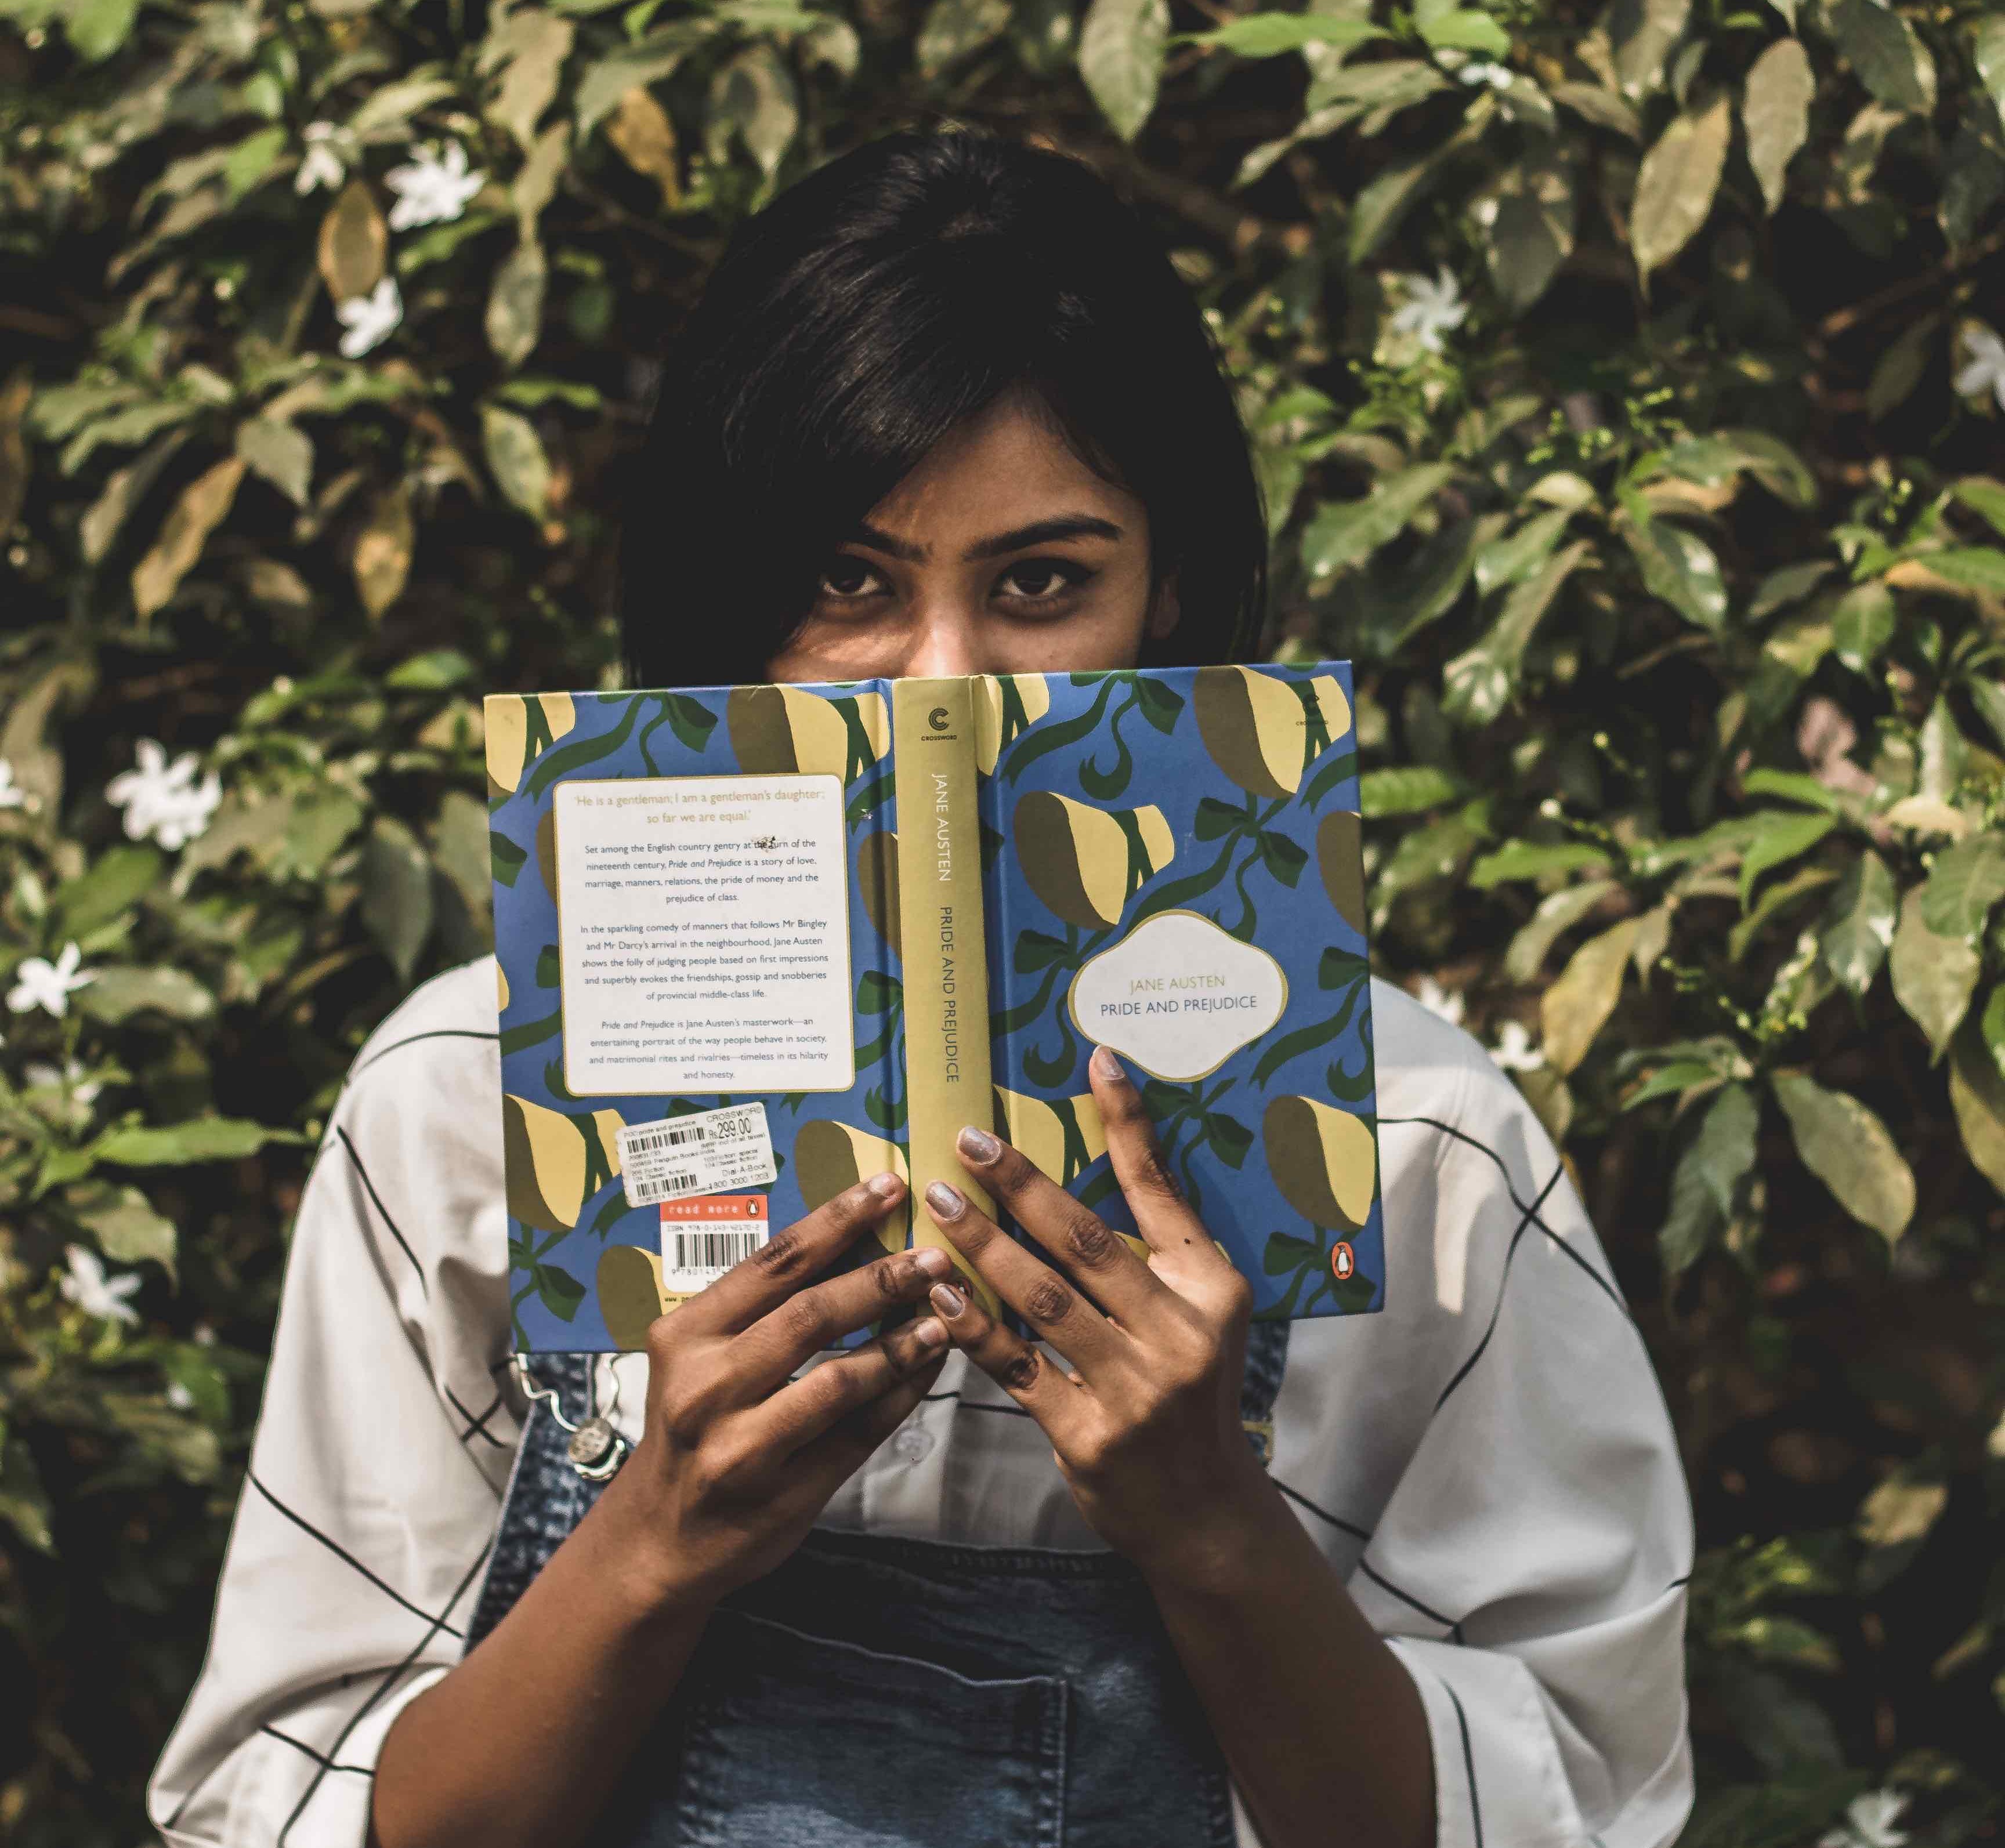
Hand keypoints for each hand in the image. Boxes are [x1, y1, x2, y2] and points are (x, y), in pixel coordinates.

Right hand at [595, 1173, 951, 1614]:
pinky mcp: (781, 1495)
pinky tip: (929, 1368)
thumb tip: (856, 1242)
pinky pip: (857, 1435)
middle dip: (883, 1279)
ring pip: (839, 1379)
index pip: (772, 1263)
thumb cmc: (691, 1429)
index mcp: (684, 1336)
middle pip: (810, 1315)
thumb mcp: (699, 1358)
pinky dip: (900, 1396)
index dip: (836, 1220)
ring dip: (901, 1342)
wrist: (656, 1540)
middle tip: (936, 1257)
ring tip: (947, 1314)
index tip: (888, 1187)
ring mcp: (740, 1447)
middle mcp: (705, 1387)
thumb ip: (762, 1310)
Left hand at [918, 1046, 1275, 1587]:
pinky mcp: (1087, 1434)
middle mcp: (1180, 1333)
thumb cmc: (1190, 1389)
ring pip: (1042, 1299)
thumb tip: (1116, 1143)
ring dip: (982, 1246)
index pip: (1161, 1190)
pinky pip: (1015, 1364)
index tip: (1094, 1060)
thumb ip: (1157, 1240)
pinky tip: (936, 1289)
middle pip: (1085, 1241)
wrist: (1204, 1511)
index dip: (1126, 1124)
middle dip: (1020, 1184)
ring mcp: (1135, 1387)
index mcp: (1212, 1289)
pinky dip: (972, 1323)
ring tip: (937, 1205)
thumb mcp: (1199, 1308)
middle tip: (966, 1141)